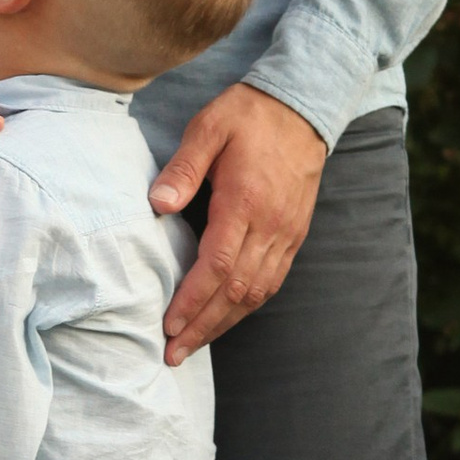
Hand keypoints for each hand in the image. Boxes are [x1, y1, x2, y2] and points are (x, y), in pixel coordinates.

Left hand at [149, 83, 326, 363]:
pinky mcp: (294, 234)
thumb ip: (183, 169)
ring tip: (194, 344)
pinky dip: (248, 305)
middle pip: (236, 291)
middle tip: (173, 354)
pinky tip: (227, 316)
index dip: (192, 302)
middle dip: (203, 327)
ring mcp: (286, 233)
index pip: (216, 266)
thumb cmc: (248, 115)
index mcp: (245, 203)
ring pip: (256, 293)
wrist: (303, 105)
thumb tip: (157, 205)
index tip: (168, 326)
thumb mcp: (208, 127)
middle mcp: (270, 226)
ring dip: (225, 323)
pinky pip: (272, 280)